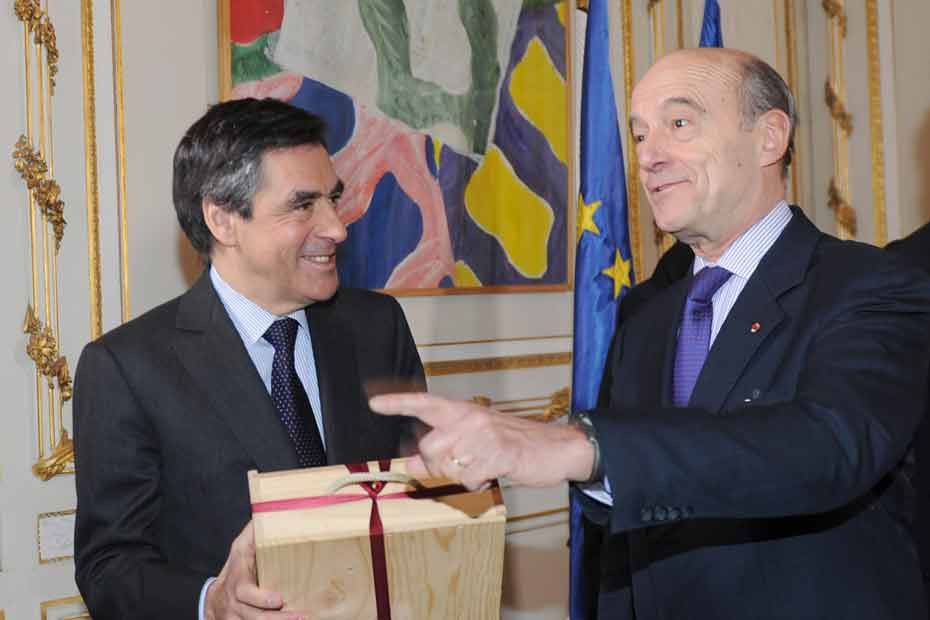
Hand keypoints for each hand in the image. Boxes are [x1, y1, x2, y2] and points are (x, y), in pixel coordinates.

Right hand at [205, 521, 309, 619]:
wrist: (216, 598)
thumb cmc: (237, 567)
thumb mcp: (242, 547)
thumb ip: (256, 532)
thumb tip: (274, 510)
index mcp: (238, 579)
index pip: (244, 592)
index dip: (260, 598)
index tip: (278, 600)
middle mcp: (235, 601)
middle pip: (254, 615)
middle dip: (277, 618)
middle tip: (301, 616)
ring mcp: (237, 617)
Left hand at [368, 393, 594, 488]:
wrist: (556, 447)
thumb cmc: (512, 444)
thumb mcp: (475, 443)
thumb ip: (443, 452)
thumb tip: (412, 468)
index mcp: (462, 411)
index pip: (424, 403)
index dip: (397, 403)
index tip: (374, 402)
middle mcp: (469, 418)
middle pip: (428, 448)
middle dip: (438, 467)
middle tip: (460, 468)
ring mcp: (484, 435)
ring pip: (447, 466)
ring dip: (460, 477)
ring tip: (480, 469)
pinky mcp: (498, 453)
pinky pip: (469, 478)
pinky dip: (477, 484)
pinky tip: (491, 475)